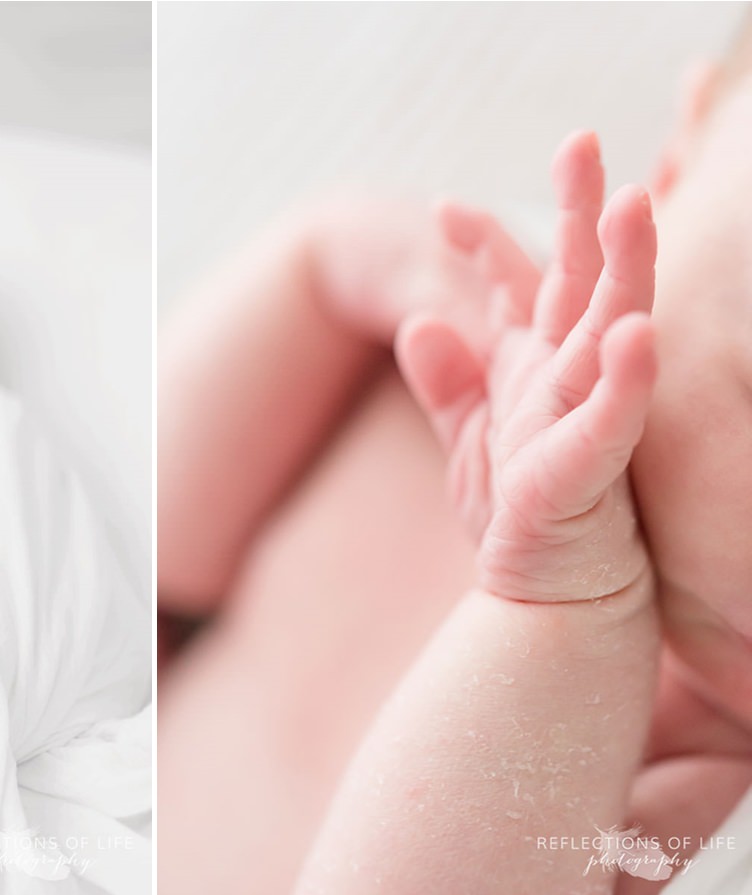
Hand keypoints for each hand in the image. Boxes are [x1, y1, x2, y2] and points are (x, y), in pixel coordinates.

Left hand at [397, 131, 657, 602]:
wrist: (547, 596)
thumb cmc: (517, 517)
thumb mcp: (469, 441)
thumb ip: (447, 382)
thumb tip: (416, 322)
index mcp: (533, 368)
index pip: (514, 288)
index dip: (484, 244)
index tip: (444, 205)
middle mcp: (565, 379)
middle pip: (578, 280)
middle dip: (580, 212)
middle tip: (580, 142)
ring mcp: (584, 416)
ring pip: (611, 328)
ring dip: (624, 269)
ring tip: (630, 205)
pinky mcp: (590, 466)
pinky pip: (613, 415)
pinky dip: (625, 377)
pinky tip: (634, 333)